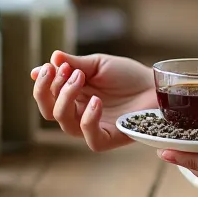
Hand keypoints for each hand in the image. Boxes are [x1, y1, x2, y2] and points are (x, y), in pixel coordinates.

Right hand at [31, 50, 155, 151]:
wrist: (154, 84)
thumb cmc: (127, 75)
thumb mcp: (98, 64)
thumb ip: (75, 63)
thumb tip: (50, 58)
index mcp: (72, 96)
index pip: (46, 96)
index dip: (43, 82)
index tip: (51, 65)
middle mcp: (77, 113)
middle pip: (48, 111)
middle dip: (49, 89)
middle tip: (64, 70)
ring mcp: (92, 127)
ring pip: (65, 123)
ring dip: (67, 98)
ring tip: (80, 77)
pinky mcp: (108, 138)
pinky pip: (90, 138)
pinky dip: (88, 119)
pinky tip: (96, 101)